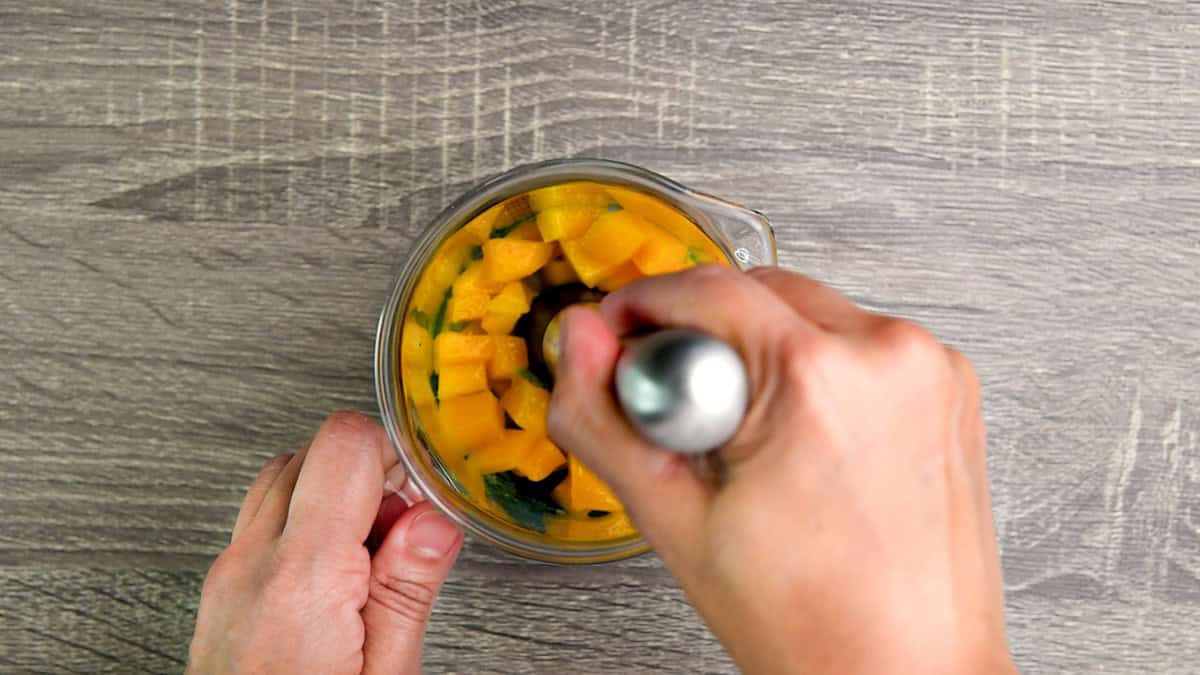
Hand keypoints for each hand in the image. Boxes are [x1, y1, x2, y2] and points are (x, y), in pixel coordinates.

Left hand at [187, 412, 462, 674]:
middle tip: (401, 534)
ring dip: (335, 493)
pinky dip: (306, 519)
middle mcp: (253, 563)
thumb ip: (408, 589)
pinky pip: (263, 517)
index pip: (343, 444)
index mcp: (303, 577)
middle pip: (313, 450)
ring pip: (284, 475)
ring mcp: (229, 573)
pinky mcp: (220, 588)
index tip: (419, 498)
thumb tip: (435, 520)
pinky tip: (338, 573)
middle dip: (369, 475)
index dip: (393, 455)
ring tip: (371, 556)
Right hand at [549, 266, 1013, 673]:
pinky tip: (808, 445)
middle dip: (705, 334)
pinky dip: (819, 372)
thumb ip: (603, 418)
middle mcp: (889, 355)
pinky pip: (859, 345)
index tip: (621, 338)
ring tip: (756, 444)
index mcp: (818, 378)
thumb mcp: (673, 519)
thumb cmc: (815, 623)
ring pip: (810, 313)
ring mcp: (930, 369)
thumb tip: (579, 340)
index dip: (644, 306)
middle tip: (690, 414)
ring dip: (763, 350)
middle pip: (760, 290)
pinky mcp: (951, 386)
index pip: (706, 287)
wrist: (910, 672)